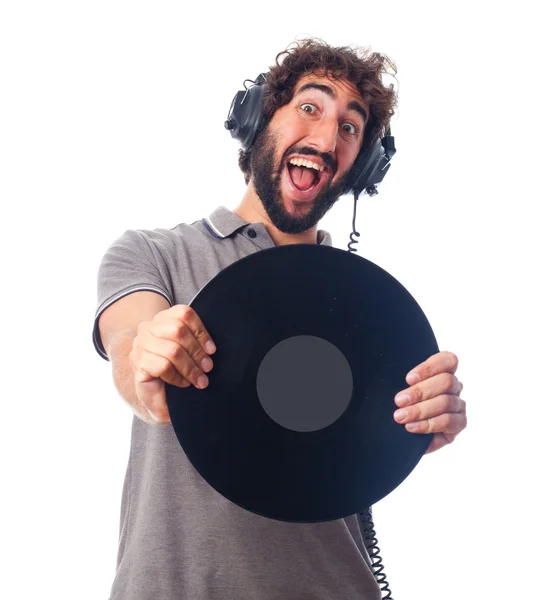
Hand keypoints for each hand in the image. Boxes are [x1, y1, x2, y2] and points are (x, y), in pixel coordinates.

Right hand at [129, 305, 215, 424]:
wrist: (155, 395)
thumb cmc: (174, 370)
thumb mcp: (188, 351)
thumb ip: (196, 342)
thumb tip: (210, 349)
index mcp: (162, 319)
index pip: (184, 314)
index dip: (201, 331)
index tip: (211, 350)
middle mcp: (148, 328)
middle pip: (178, 330)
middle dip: (197, 351)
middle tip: (207, 368)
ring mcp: (140, 345)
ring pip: (172, 350)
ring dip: (190, 368)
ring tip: (199, 380)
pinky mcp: (137, 363)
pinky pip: (163, 367)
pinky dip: (177, 377)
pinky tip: (183, 383)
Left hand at [393, 351, 466, 453]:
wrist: (401, 432)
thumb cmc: (401, 404)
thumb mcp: (399, 388)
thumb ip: (403, 381)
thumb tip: (390, 377)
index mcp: (442, 372)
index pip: (447, 360)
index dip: (429, 368)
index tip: (408, 379)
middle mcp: (454, 386)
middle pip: (446, 381)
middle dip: (420, 392)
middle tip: (399, 401)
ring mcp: (458, 405)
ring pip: (446, 402)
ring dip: (420, 410)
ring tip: (401, 416)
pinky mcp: (459, 424)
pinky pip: (449, 422)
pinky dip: (428, 424)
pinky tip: (412, 427)